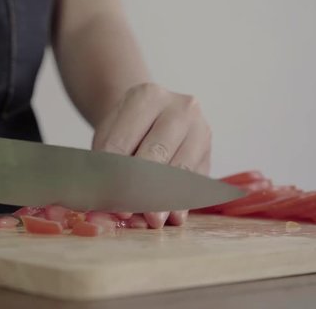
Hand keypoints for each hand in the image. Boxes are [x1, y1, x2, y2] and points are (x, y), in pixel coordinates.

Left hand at [92, 83, 211, 227]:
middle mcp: (180, 107)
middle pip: (157, 153)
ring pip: (181, 169)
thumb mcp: (109, 135)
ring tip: (152, 220)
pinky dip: (183, 201)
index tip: (106, 197)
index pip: (125, 140)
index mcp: (147, 96)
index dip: (113, 172)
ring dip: (165, 199)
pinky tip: (173, 215)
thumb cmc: (127, 127)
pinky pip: (196, 180)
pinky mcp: (209, 151)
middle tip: (129, 212)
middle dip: (141, 188)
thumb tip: (122, 207)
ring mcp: (200, 128)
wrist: (152, 114)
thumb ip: (110, 165)